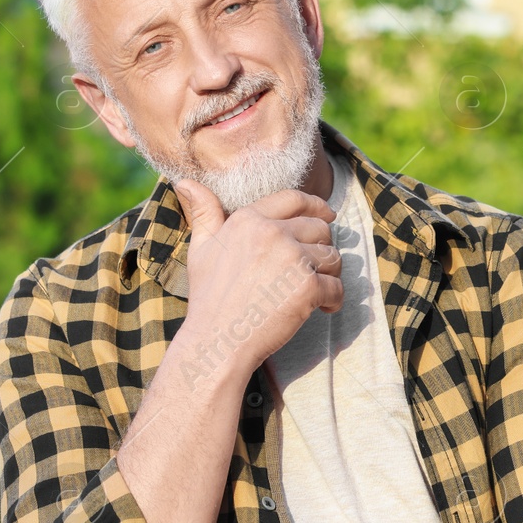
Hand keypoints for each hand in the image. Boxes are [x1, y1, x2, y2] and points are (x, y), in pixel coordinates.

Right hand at [173, 179, 342, 373]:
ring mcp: (293, 259)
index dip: (316, 205)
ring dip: (329, 274)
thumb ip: (204, 213)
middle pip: (320, 227)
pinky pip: (337, 287)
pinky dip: (333, 300)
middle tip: (311, 270)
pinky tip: (319, 309)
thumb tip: (185, 182)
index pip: (294, 199)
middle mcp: (273, 233)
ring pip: (332, 257)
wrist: (217, 340)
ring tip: (314, 290)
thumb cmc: (209, 297)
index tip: (327, 214)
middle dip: (321, 247)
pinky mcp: (308, 287)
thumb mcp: (201, 249)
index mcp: (249, 219)